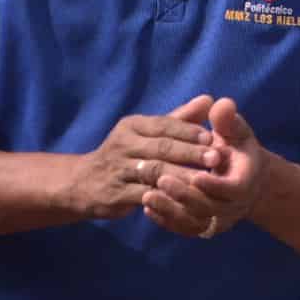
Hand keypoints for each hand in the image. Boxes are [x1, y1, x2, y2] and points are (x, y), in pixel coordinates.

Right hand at [63, 95, 218, 219]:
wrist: (82, 183)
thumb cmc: (127, 153)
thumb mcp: (147, 133)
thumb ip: (179, 119)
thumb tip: (209, 100)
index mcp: (132, 126)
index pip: (163, 125)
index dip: (189, 131)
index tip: (213, 137)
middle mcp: (122, 145)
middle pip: (161, 148)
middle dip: (190, 152)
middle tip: (217, 157)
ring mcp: (117, 170)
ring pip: (154, 172)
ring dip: (181, 176)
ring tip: (206, 180)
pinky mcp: (115, 195)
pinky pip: (143, 196)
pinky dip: (164, 197)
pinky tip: (184, 200)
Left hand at [142, 98, 270, 238]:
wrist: (240, 178)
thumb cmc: (235, 149)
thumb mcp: (236, 133)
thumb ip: (227, 120)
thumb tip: (220, 104)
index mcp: (246, 182)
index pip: (232, 189)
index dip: (213, 185)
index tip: (195, 175)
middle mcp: (234, 206)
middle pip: (208, 207)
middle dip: (184, 194)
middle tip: (159, 179)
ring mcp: (217, 220)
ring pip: (192, 221)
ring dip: (169, 209)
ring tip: (146, 194)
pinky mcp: (201, 227)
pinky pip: (182, 227)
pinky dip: (164, 218)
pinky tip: (146, 205)